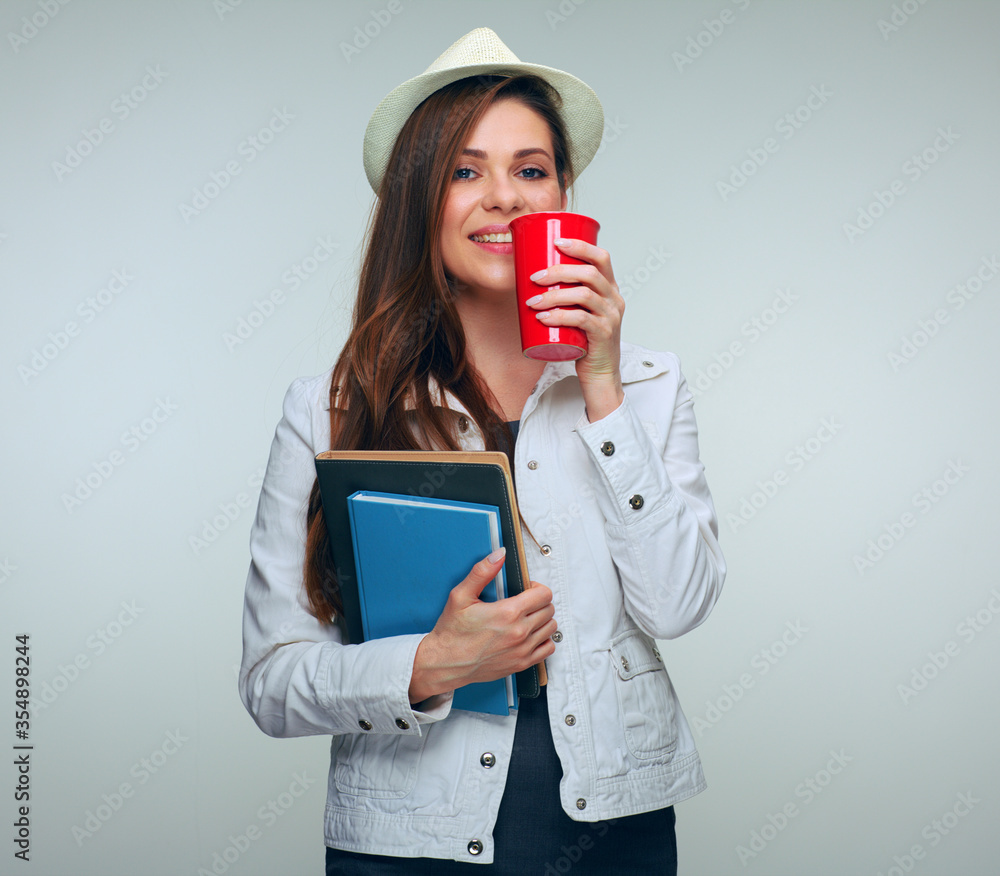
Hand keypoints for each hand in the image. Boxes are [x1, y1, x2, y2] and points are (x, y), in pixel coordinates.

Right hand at [408, 548, 555, 703]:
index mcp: (508, 613)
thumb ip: (482, 572)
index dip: (537, 587)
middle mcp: (519, 632)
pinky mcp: (521, 664)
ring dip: (543, 619)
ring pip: (551, 628)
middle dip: (539, 601)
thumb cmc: (452, 632)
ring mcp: (522, 650)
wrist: (445, 662)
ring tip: (527, 617)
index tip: (527, 589)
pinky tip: (531, 635)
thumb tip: (499, 555)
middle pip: (549, 609)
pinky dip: (544, 640)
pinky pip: (548, 649)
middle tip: (525, 602)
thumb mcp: (461, 595)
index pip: (544, 594)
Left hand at [525, 237, 625, 420]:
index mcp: (610, 289)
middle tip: (534, 278)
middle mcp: (614, 299)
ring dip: (553, 295)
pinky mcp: (603, 335)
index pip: (602, 258)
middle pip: (589, 274)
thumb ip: (566, 295)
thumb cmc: (585, 341)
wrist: (600, 374)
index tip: (557, 242)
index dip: (580, 246)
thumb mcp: (580, 312)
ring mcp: (611, 317)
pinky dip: (559, 316)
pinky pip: (581, 320)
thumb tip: (532, 278)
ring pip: (583, 295)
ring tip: (532, 301)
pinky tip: (543, 317)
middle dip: (558, 271)